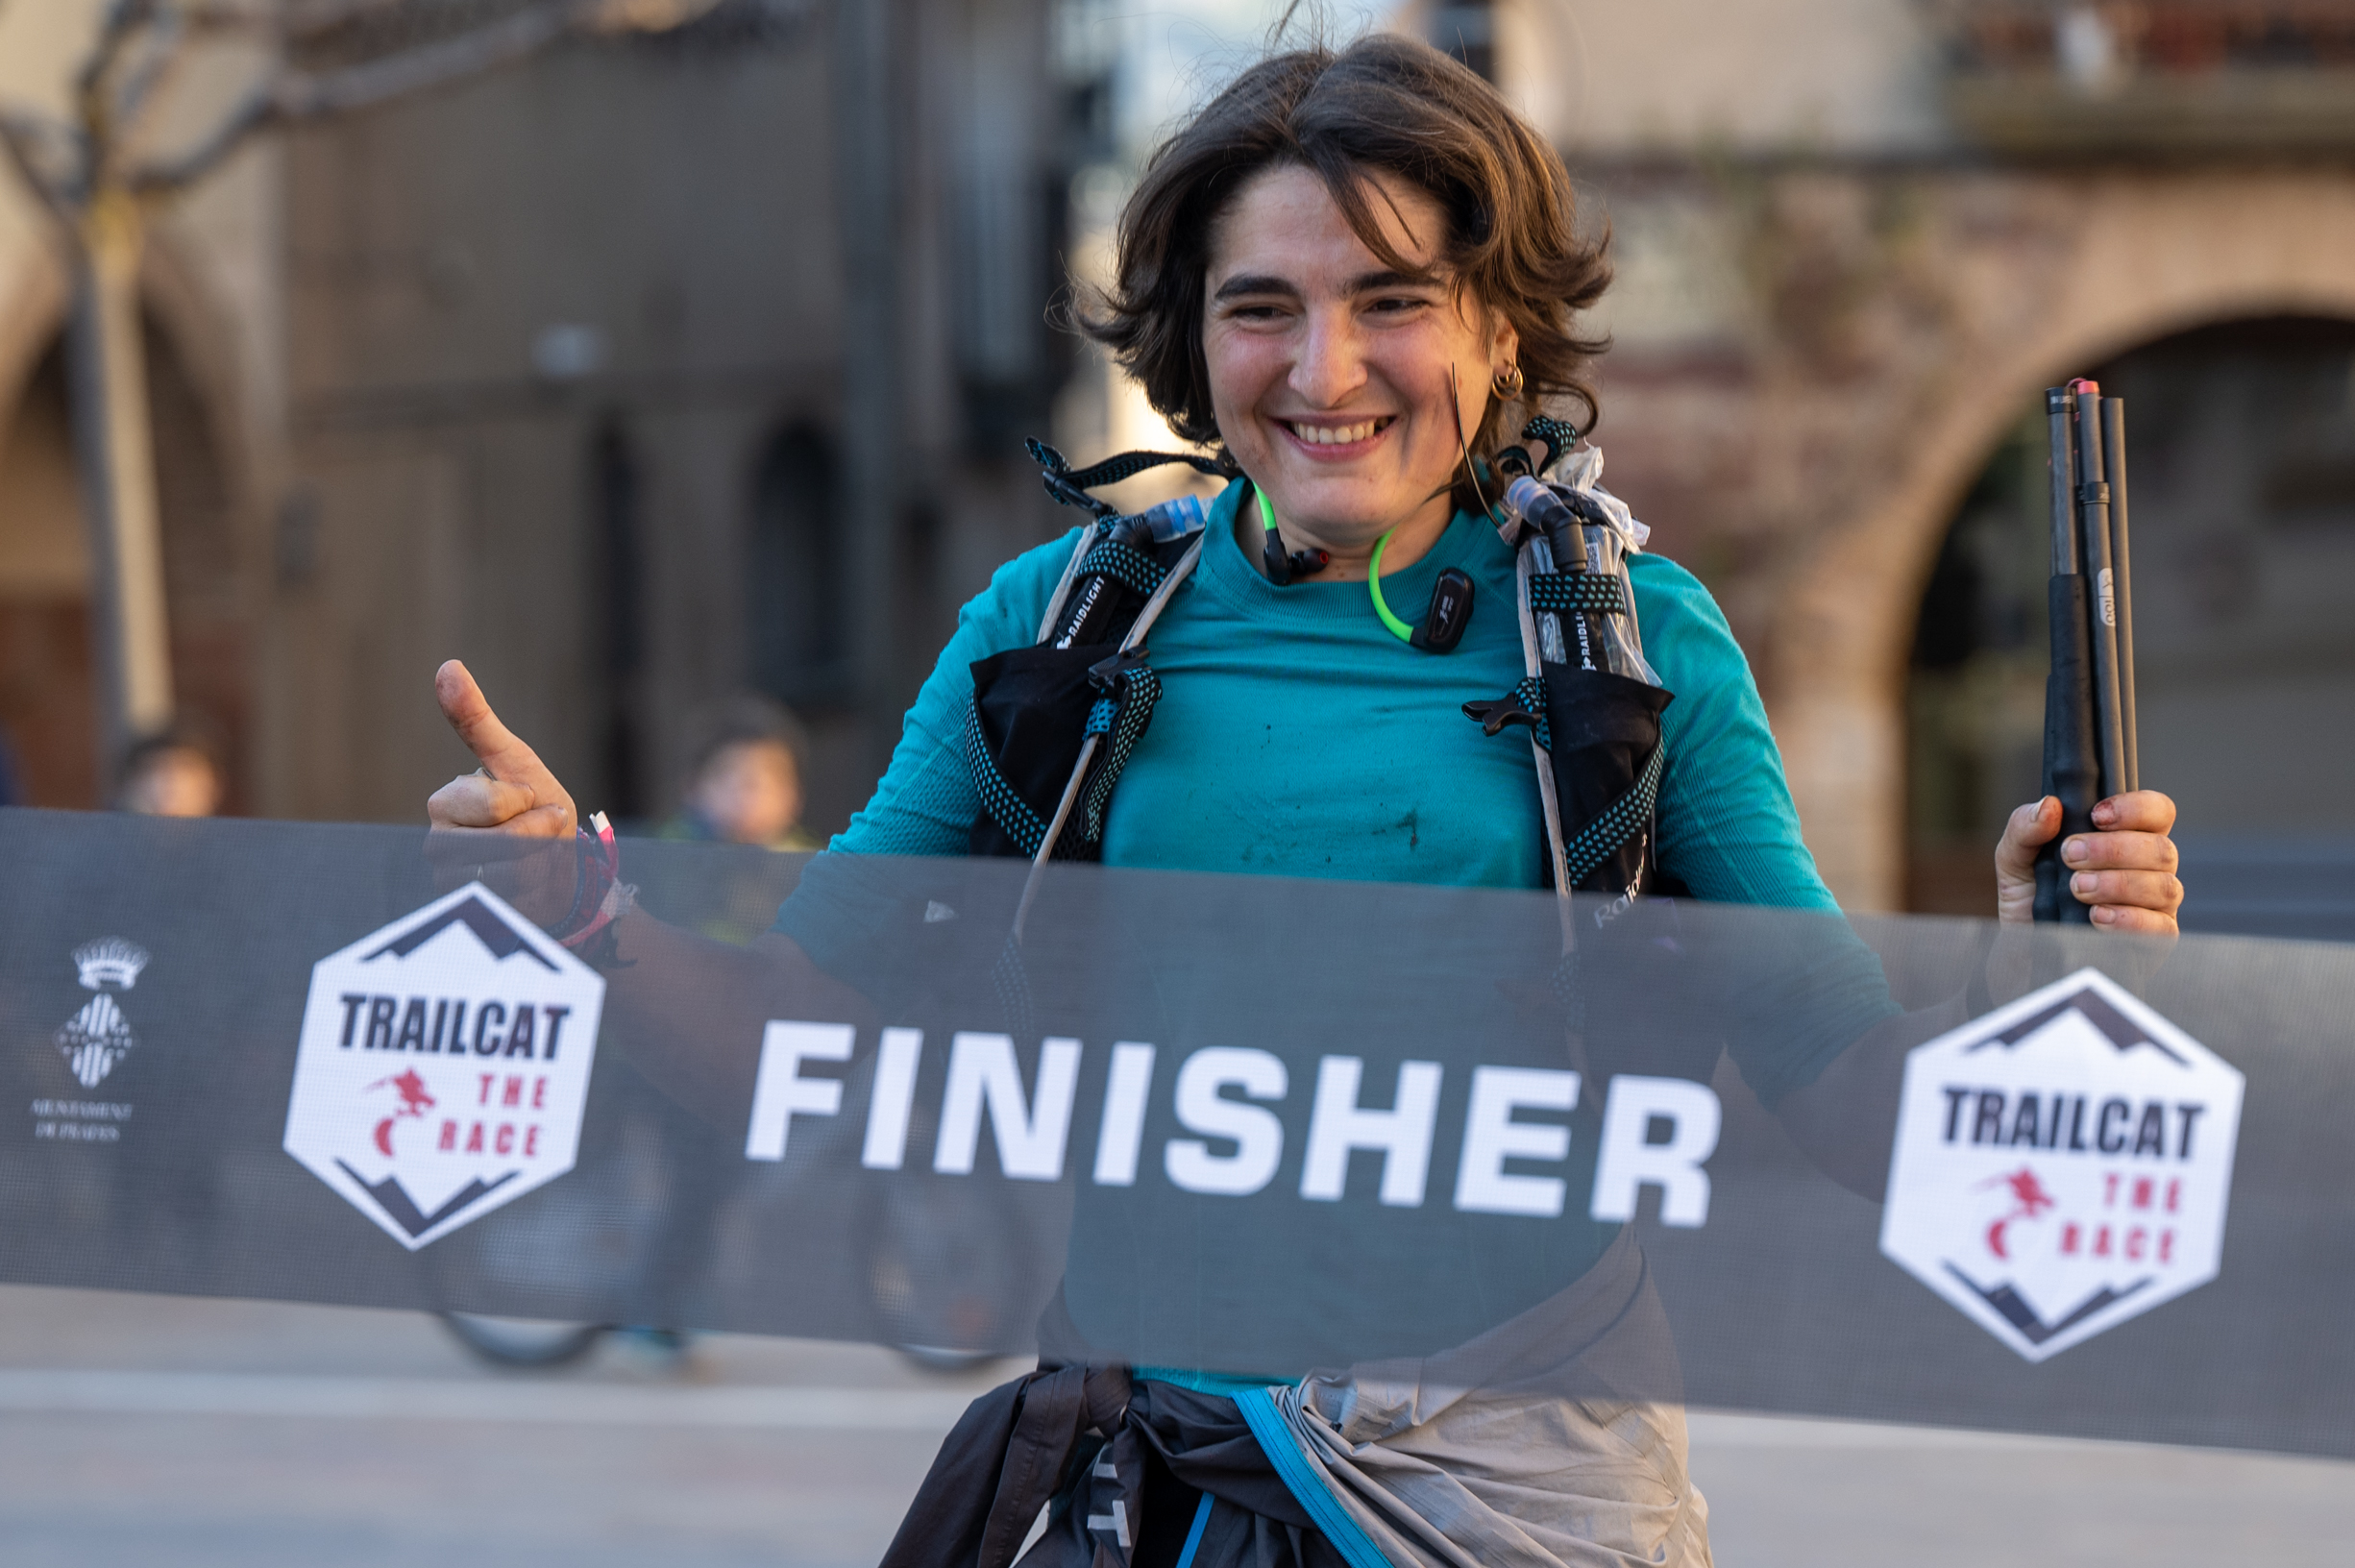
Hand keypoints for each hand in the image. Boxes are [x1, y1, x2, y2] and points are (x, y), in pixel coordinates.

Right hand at [426, 661, 580, 920]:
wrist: (562, 872)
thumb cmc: (538, 811)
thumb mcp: (517, 762)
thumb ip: (478, 721)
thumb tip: (447, 666)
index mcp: (444, 804)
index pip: (493, 803)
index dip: (527, 802)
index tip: (529, 799)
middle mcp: (438, 846)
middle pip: (505, 840)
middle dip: (541, 833)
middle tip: (539, 831)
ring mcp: (453, 884)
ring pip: (515, 871)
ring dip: (545, 861)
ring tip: (537, 857)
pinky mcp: (477, 916)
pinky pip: (521, 900)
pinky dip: (541, 889)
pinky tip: (533, 886)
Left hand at [1995, 790, 2181, 934]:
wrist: (2023, 950)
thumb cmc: (2029, 897)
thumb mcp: (2015, 858)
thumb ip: (2025, 827)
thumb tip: (2050, 806)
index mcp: (2126, 839)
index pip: (2157, 812)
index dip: (2136, 808)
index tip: (2096, 816)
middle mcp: (2149, 870)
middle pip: (2162, 849)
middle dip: (2113, 850)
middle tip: (2071, 856)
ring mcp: (2155, 906)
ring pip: (2164, 887)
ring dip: (2118, 884)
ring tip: (2077, 888)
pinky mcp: (2154, 942)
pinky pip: (2161, 928)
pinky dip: (2129, 919)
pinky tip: (2097, 917)